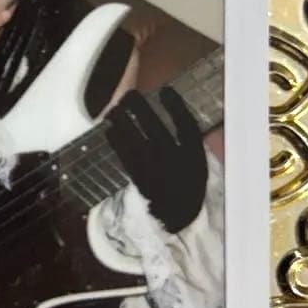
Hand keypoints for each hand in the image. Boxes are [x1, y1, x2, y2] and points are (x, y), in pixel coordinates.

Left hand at [106, 88, 206, 234]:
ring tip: (114, 109)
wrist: (179, 217)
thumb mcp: (199, 163)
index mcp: (194, 156)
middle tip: (129, 94)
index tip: (165, 91)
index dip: (176, 107)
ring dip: (124, 123)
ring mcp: (156, 171)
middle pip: (156, 129)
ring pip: (137, 141)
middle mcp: (175, 162)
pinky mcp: (140, 180)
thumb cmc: (188, 184)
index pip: (186, 127)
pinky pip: (126, 157)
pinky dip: (116, 142)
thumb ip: (191, 141)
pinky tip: (109, 129)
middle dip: (142, 110)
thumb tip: (177, 112)